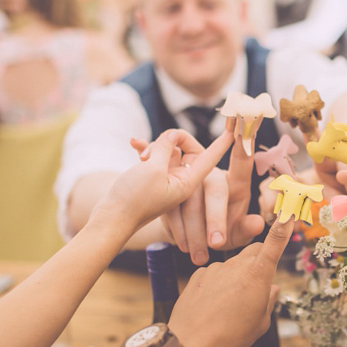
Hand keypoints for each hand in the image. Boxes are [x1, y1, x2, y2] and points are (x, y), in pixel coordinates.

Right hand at [91, 128, 232, 233]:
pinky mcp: (152, 178)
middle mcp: (182, 179)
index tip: (236, 126)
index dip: (222, 141)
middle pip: (184, 148)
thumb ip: (165, 149)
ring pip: (167, 151)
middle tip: (148, 154)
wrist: (111, 220)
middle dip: (167, 143)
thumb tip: (172, 135)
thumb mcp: (152, 169)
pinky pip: (154, 157)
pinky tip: (134, 143)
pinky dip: (145, 150)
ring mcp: (167, 178)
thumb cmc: (133, 199)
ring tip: (139, 159)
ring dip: (152, 148)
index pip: (210, 157)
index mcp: (189, 181)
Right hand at [134, 122, 264, 264]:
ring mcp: (187, 176)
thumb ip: (246, 230)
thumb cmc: (220, 233)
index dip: (244, 143)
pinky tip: (171, 222)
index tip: (247, 127)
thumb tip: (257, 224)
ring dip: (191, 230)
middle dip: (215, 219)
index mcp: (235, 182)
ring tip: (196, 256)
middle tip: (216, 244)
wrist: (190, 239)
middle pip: (214, 188)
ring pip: (189, 198)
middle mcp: (211, 174)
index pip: (242, 161)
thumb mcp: (235, 235)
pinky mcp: (167, 184)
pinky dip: (171, 218)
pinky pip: (167, 197)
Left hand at [168, 218, 294, 346]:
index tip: (288, 213)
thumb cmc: (230, 336)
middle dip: (260, 260)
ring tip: (230, 304)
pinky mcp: (199, 274)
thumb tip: (273, 290)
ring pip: (233, 264)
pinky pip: (214, 273)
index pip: (274, 244)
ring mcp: (216, 268)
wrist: (191, 342)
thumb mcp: (260, 323)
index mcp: (257, 276)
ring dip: (237, 276)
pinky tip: (212, 304)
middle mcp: (237, 265)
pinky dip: (217, 283)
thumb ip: (268, 302)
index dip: (284, 227)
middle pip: (254, 251)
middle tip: (258, 284)